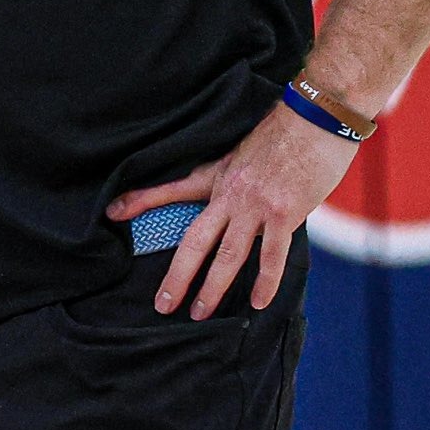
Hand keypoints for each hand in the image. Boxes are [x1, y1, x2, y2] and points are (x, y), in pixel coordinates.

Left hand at [105, 101, 359, 317]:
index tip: (113, 213)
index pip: (171, 190)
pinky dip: (265, 281)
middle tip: (163, 304)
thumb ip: (233, 179)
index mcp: (216, 176)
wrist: (316, 116)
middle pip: (194, 241)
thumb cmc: (284, 131)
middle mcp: (229, 195)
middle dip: (177, 276)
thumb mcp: (244, 150)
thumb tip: (230, 200)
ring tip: (199, 313)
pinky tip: (258, 302)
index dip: (141, 201)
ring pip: (228, 255)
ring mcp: (256, 206)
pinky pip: (272, 256)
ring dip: (212, 288)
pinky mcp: (285, 213)